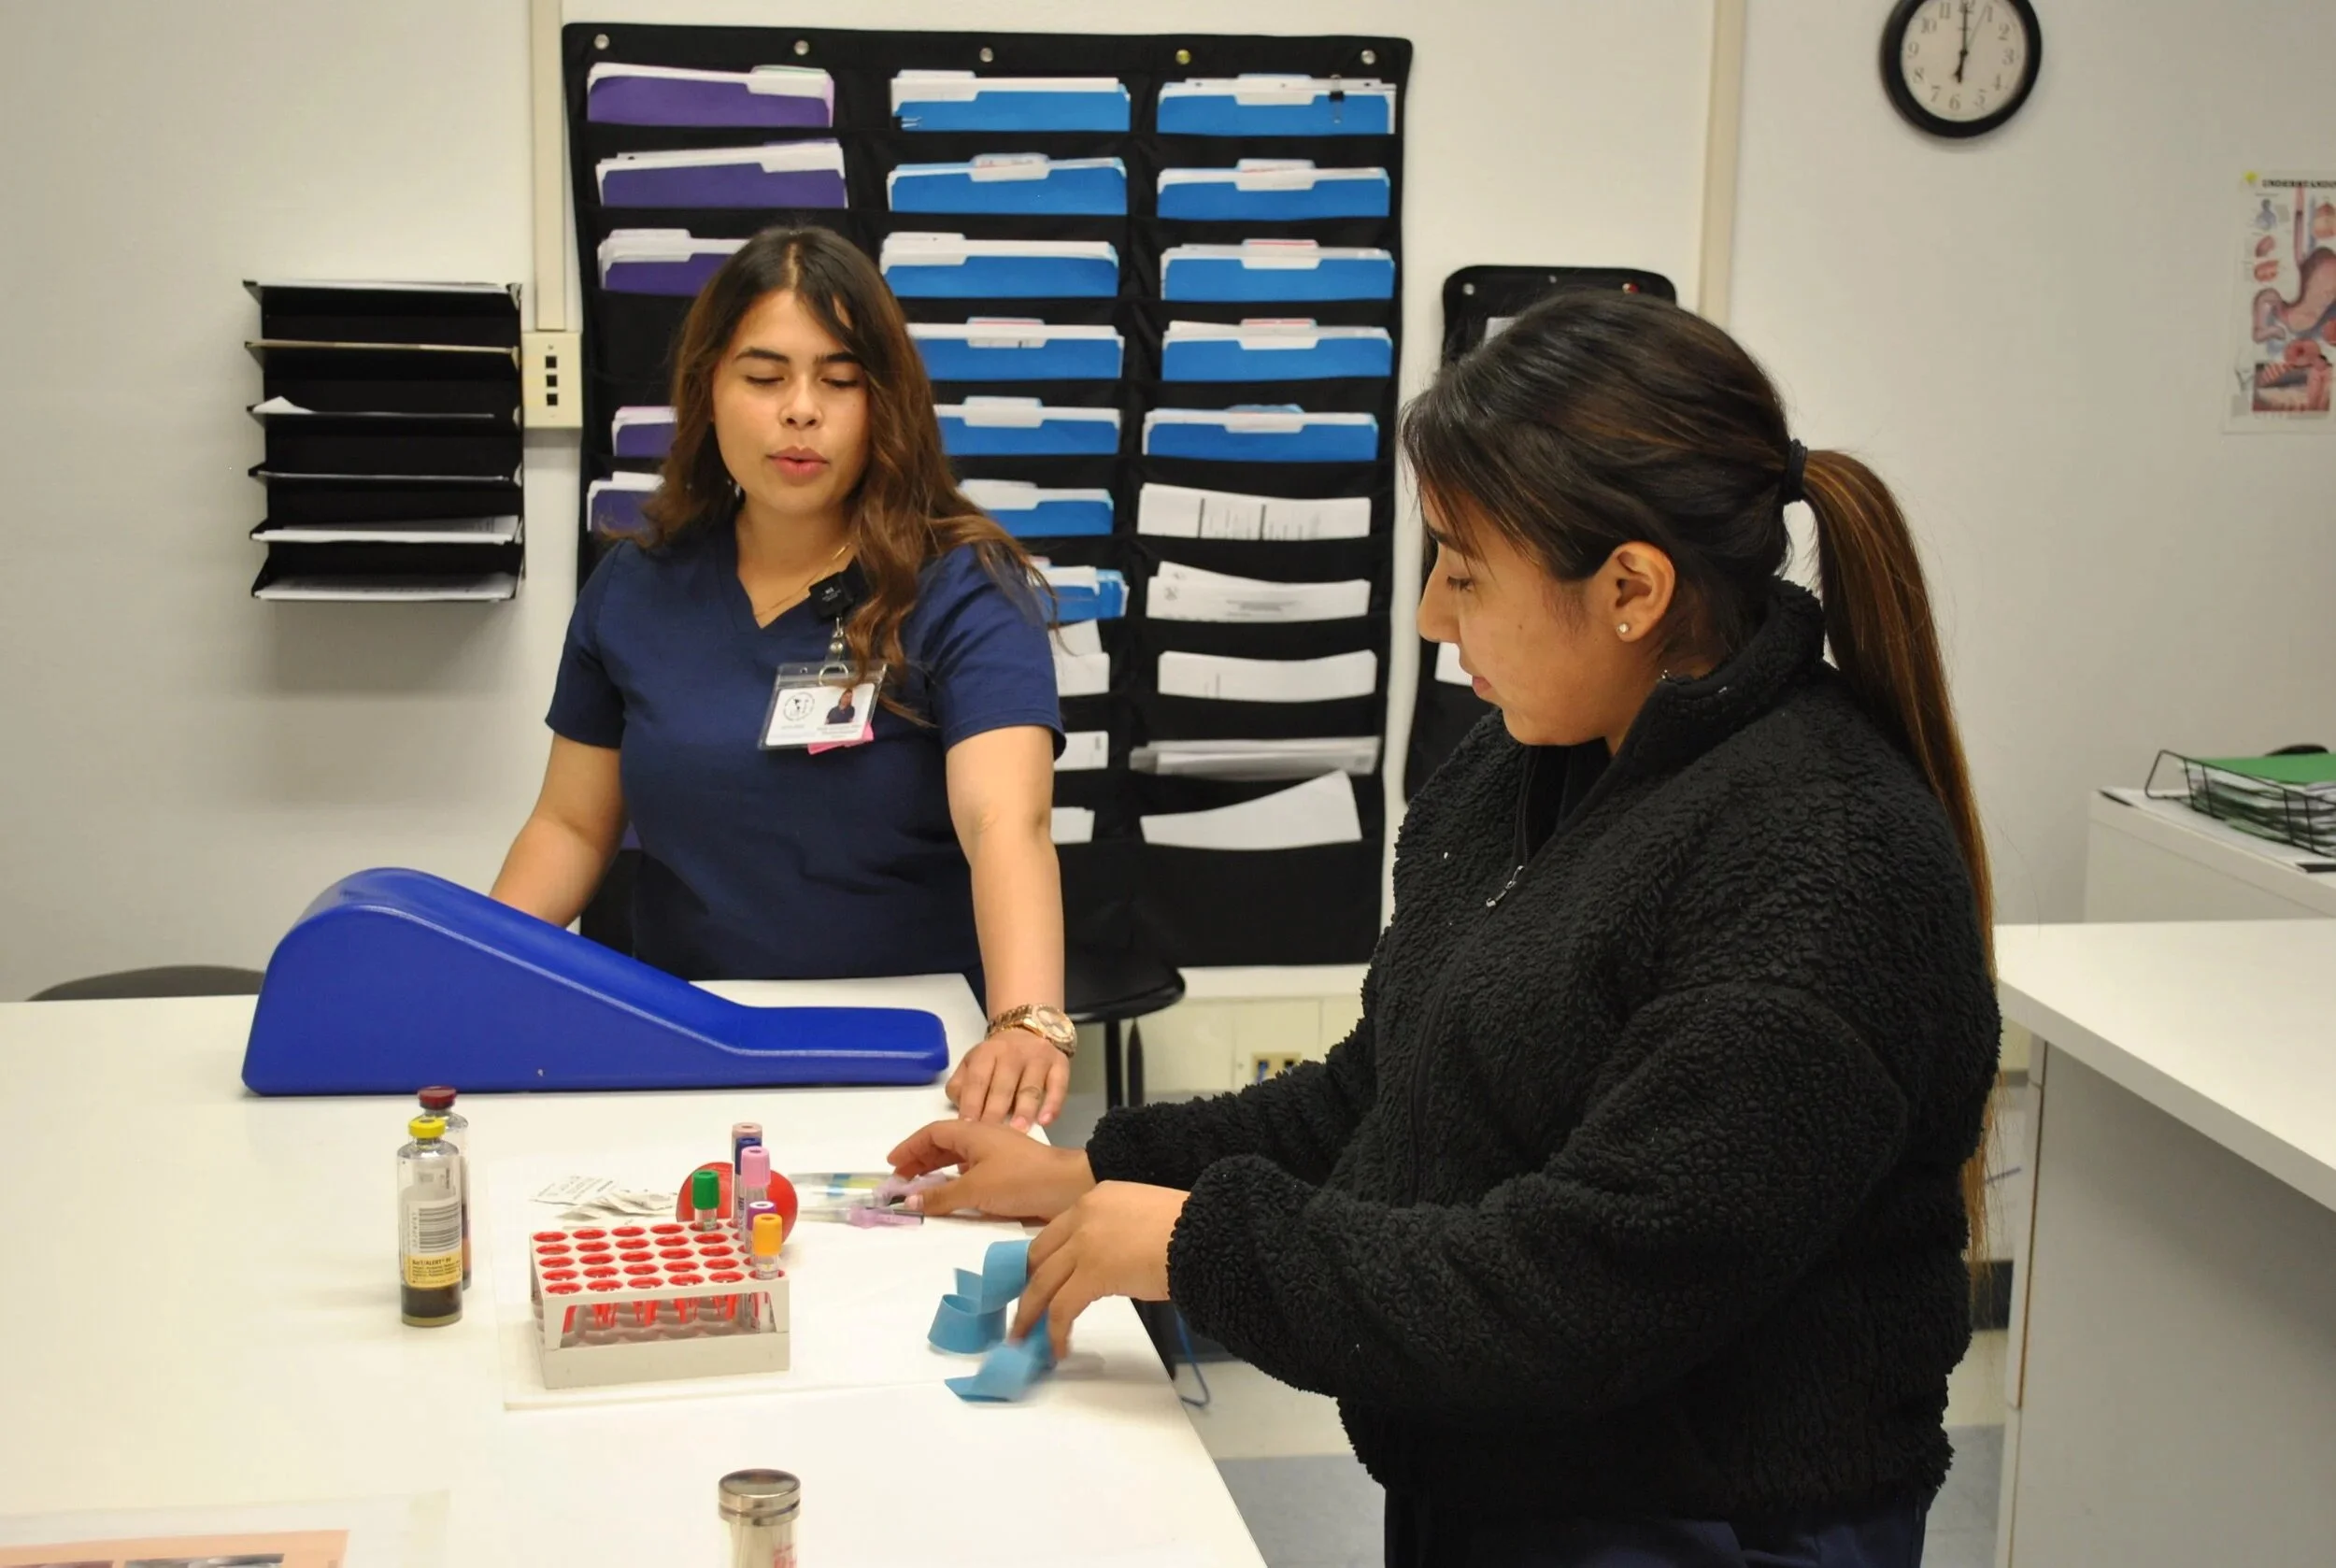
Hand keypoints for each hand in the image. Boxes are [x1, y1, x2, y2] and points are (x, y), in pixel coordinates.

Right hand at [887, 1118, 1095, 1221]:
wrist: (1067, 1186)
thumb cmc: (1020, 1180)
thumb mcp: (975, 1188)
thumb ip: (941, 1195)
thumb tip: (910, 1200)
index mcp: (972, 1132)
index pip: (932, 1133)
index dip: (910, 1147)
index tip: (892, 1164)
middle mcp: (982, 1138)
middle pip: (943, 1144)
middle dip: (920, 1160)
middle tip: (901, 1181)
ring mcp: (995, 1154)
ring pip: (957, 1158)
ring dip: (936, 1170)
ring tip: (919, 1188)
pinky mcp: (1006, 1171)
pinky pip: (971, 1170)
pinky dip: (954, 1179)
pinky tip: (950, 1192)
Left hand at [946, 1027, 1070, 1129]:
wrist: (1027, 1033)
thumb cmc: (995, 1060)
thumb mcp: (971, 1065)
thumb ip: (961, 1088)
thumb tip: (963, 1117)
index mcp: (986, 1052)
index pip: (977, 1080)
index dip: (972, 1104)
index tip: (969, 1128)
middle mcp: (1012, 1052)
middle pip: (1003, 1085)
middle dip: (996, 1112)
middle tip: (993, 1138)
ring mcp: (1038, 1057)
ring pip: (1030, 1087)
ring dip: (1024, 1110)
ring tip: (1019, 1131)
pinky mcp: (1059, 1063)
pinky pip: (1058, 1085)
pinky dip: (1053, 1103)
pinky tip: (1046, 1121)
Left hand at [1013, 1182, 1186, 1360]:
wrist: (1206, 1233)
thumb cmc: (1189, 1229)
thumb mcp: (1143, 1216)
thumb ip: (1117, 1232)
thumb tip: (1109, 1265)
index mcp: (1097, 1198)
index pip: (1055, 1231)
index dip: (1042, 1261)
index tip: (1035, 1280)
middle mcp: (1083, 1215)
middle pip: (1038, 1255)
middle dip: (1028, 1286)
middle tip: (1024, 1311)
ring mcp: (1084, 1243)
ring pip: (1041, 1283)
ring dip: (1030, 1314)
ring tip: (1025, 1337)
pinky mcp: (1092, 1273)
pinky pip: (1061, 1308)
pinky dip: (1055, 1331)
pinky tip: (1059, 1347)